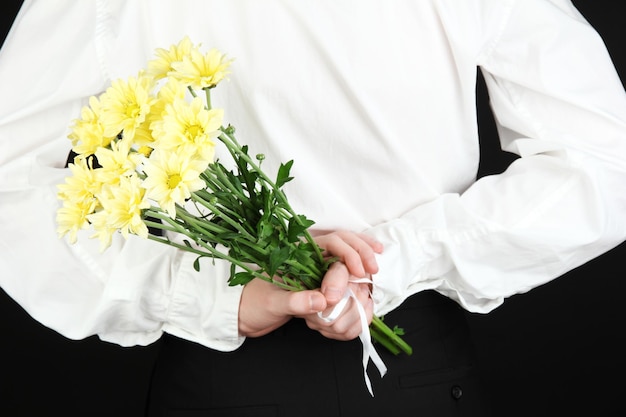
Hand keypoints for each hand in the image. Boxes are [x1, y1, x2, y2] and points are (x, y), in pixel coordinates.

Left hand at [238, 230, 381, 338]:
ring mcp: (318, 272)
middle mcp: (311, 259)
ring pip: (349, 259)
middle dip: (362, 253)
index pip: (333, 242)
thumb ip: (295, 301)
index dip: (349, 254)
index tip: (358, 271)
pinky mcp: (322, 287)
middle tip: (374, 269)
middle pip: (346, 243)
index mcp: (299, 255)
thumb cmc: (254, 304)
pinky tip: (367, 291)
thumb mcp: (272, 303)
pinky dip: (359, 285)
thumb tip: (322, 301)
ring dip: (363, 266)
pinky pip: (347, 279)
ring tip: (373, 277)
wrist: (246, 315)